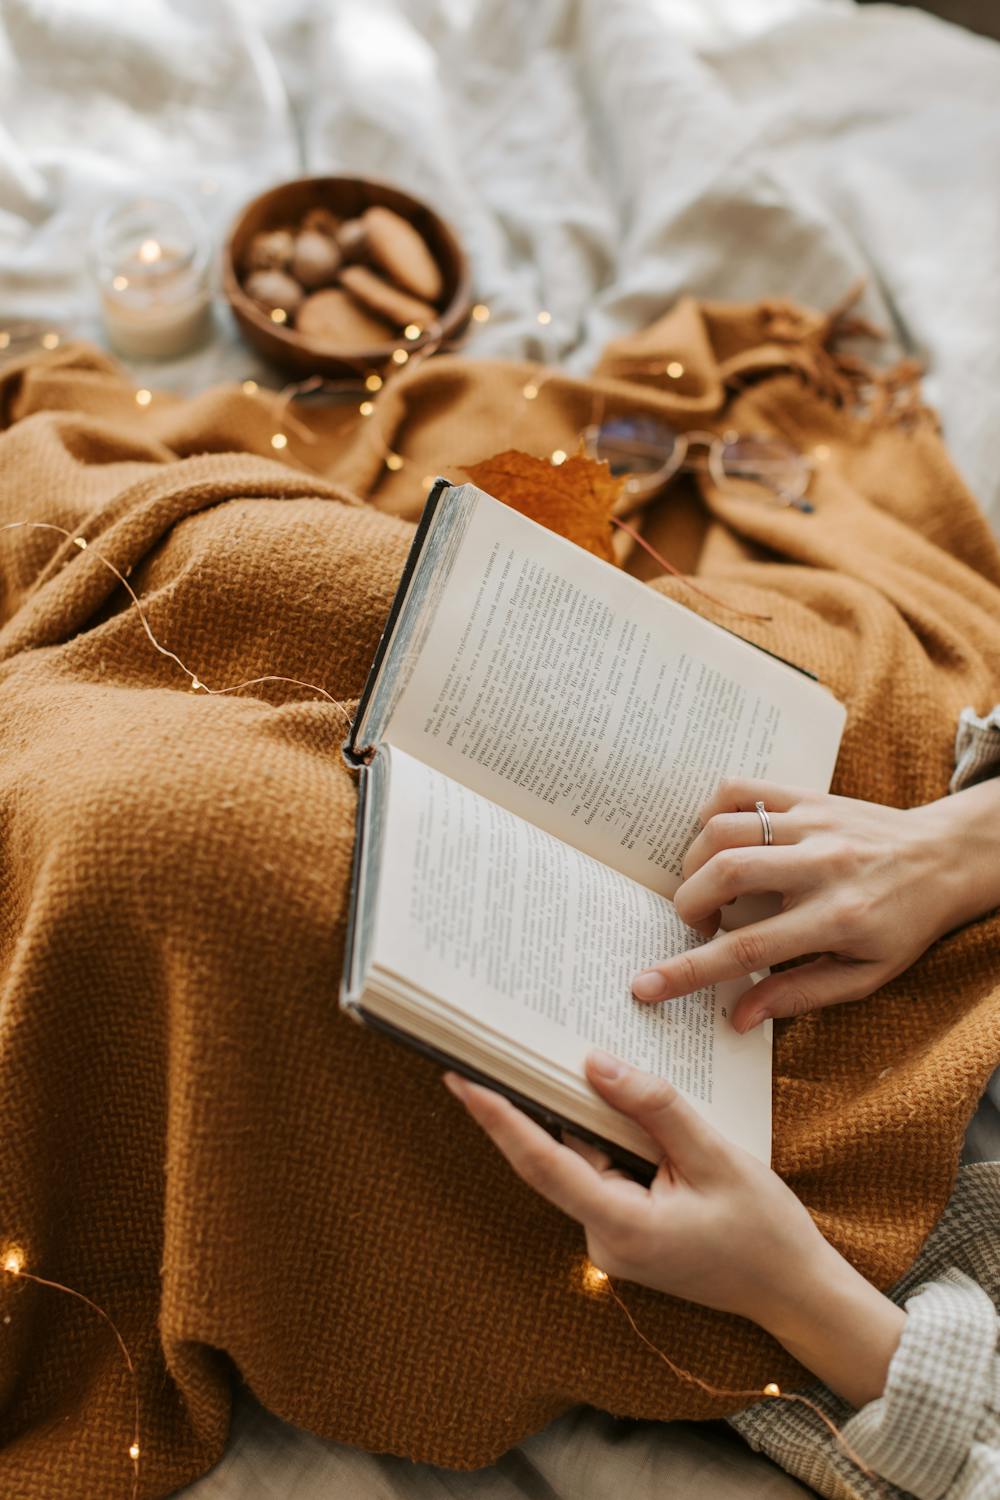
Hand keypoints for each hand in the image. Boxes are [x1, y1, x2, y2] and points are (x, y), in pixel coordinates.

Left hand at [445, 1052, 825, 1326]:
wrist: (794, 1290)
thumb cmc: (763, 1229)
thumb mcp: (715, 1157)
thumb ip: (653, 1108)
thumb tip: (594, 1064)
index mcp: (622, 1228)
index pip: (544, 1163)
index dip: (499, 1120)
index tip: (461, 1082)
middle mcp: (604, 1240)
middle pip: (552, 1160)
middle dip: (519, 1107)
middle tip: (487, 1051)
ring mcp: (612, 1239)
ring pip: (577, 1164)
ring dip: (566, 1117)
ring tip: (541, 1059)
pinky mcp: (625, 1231)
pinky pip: (599, 1173)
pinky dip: (596, 1136)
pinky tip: (598, 1097)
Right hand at [632, 775, 999, 1031]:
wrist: (945, 858)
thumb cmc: (904, 924)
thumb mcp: (865, 976)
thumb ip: (799, 995)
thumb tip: (738, 1017)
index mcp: (839, 919)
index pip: (748, 947)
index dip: (689, 970)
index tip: (646, 986)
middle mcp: (823, 866)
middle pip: (726, 874)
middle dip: (688, 904)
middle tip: (694, 926)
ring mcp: (813, 823)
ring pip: (724, 828)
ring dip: (694, 862)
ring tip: (705, 889)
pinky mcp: (807, 795)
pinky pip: (738, 790)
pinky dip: (709, 814)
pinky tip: (715, 843)